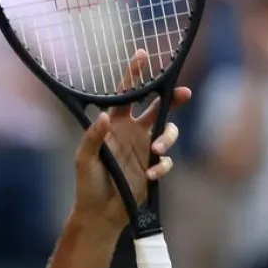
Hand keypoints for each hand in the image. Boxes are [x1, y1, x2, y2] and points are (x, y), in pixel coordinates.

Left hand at [73, 50, 186, 230]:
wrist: (100, 213)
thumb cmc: (87, 184)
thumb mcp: (84, 160)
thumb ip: (93, 137)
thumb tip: (104, 117)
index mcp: (114, 124)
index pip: (126, 95)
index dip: (135, 74)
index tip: (143, 54)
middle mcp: (132, 132)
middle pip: (159, 106)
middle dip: (173, 97)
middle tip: (184, 93)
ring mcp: (144, 148)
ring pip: (168, 131)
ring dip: (168, 137)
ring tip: (157, 149)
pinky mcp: (153, 167)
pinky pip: (166, 159)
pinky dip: (162, 165)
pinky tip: (151, 173)